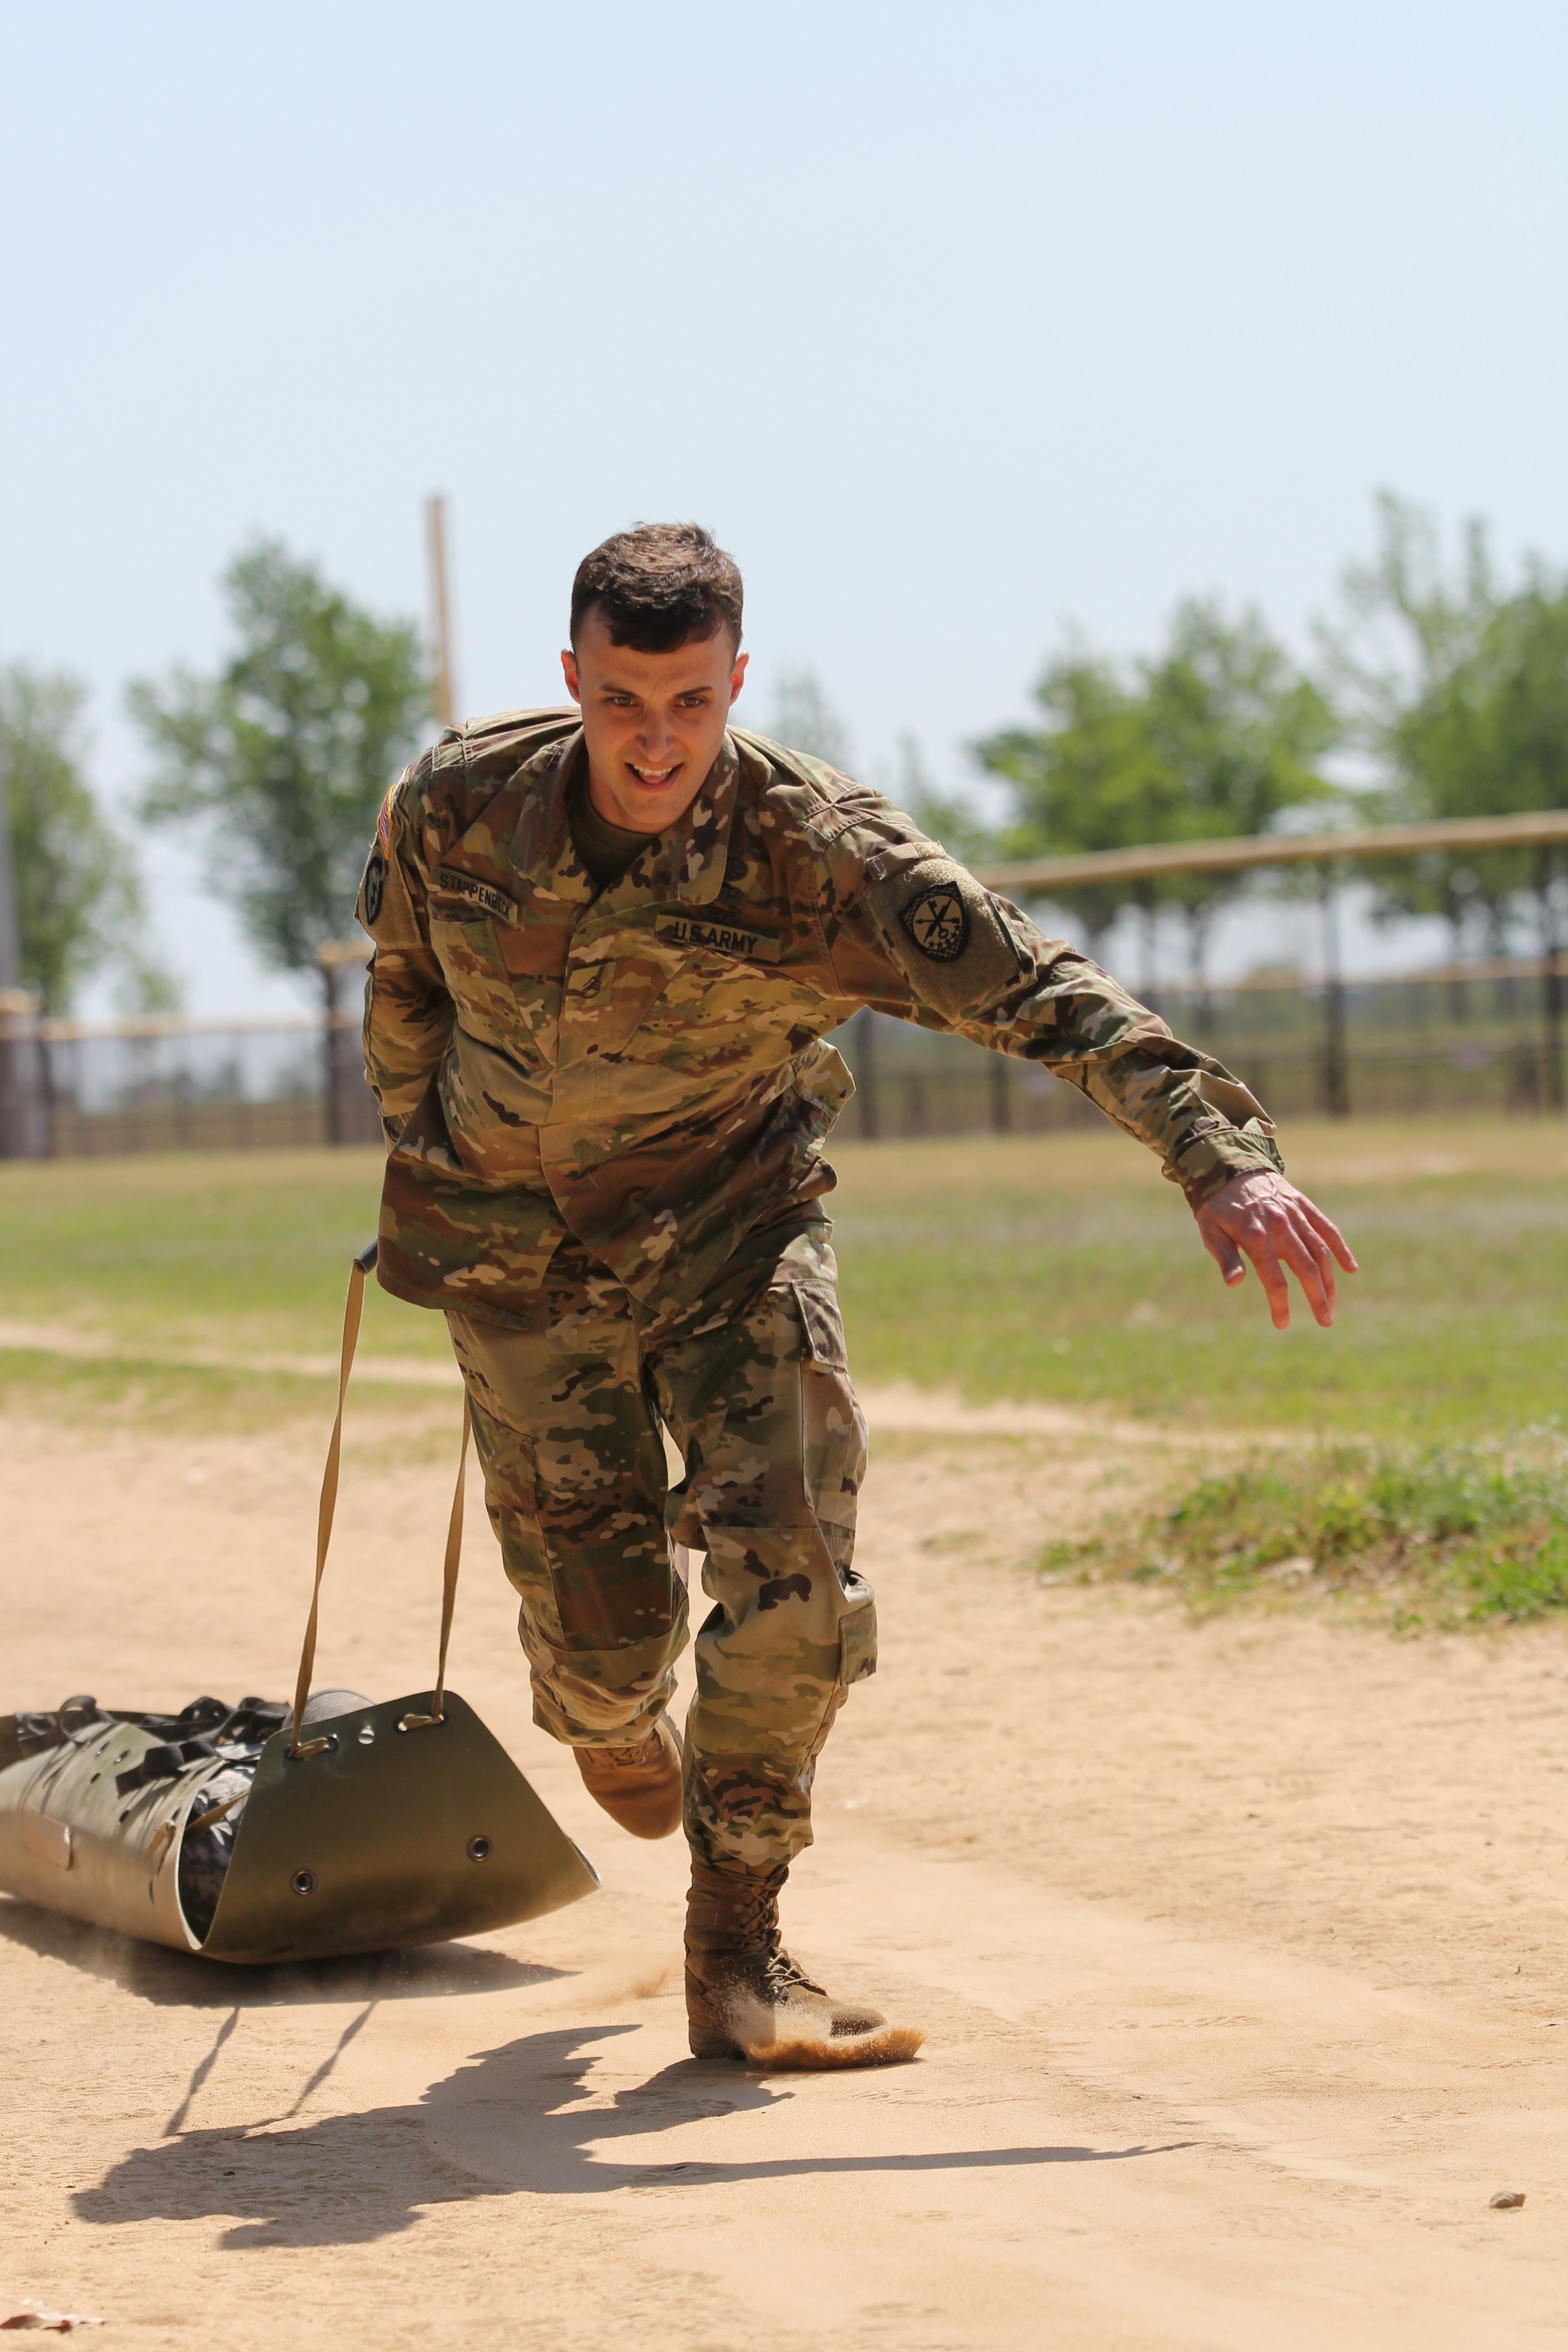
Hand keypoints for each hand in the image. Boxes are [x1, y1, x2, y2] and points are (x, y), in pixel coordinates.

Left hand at [1194, 1170, 1356, 1330]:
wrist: (1229, 1166)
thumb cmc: (1217, 1207)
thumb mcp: (1210, 1232)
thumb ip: (1225, 1257)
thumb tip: (1235, 1283)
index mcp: (1255, 1236)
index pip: (1273, 1278)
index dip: (1280, 1303)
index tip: (1282, 1323)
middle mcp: (1279, 1225)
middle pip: (1306, 1267)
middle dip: (1318, 1297)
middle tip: (1326, 1321)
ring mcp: (1295, 1214)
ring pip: (1321, 1251)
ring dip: (1330, 1280)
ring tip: (1332, 1304)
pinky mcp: (1303, 1205)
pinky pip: (1327, 1228)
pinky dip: (1340, 1248)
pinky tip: (1350, 1268)